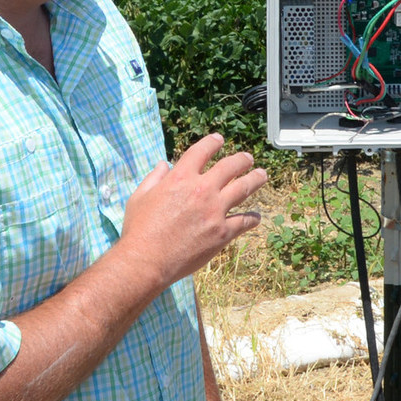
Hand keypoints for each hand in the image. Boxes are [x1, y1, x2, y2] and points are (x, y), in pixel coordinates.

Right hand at [118, 133, 268, 288]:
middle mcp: (201, 190)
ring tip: (261, 175)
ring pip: (243, 188)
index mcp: (180, 178)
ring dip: (255, 179)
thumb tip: (163, 165)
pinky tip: (256, 217)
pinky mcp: (222, 233)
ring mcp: (215, 211)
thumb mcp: (140, 197)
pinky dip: (252, 218)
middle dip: (242, 160)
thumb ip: (154, 178)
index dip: (212, 142)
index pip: (202, 151)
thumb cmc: (139, 229)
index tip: (219, 140)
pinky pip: (244, 222)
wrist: (147, 260)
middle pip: (230, 166)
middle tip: (247, 159)